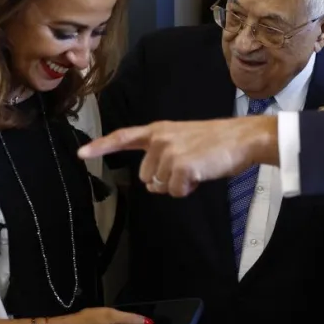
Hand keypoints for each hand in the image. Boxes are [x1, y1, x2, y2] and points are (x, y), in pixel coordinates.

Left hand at [77, 116, 278, 196]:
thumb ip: (163, 155)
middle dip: (166, 179)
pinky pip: (174, 192)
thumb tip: (154, 183)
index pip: (123, 137)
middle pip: (146, 177)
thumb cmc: (218, 141)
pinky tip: (201, 174)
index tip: (81, 154)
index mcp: (159, 130)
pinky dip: (188, 189)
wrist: (243, 138)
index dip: (100, 147)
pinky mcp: (180, 166)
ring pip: (159, 187)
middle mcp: (159, 139)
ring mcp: (168, 152)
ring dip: (178, 185)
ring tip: (198, 167)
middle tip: (190, 165)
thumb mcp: (185, 139)